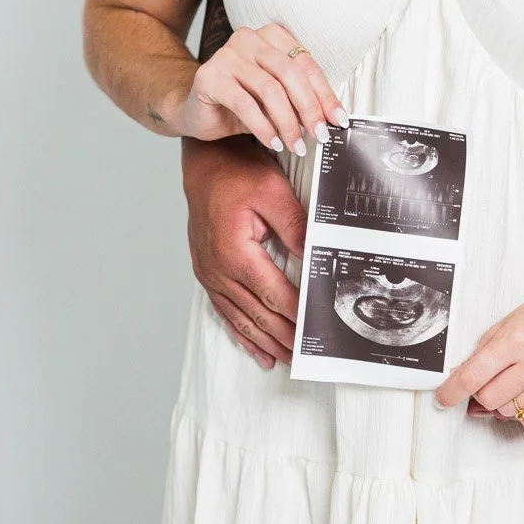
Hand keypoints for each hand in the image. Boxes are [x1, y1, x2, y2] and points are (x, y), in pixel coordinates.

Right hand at [168, 23, 346, 156]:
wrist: (197, 111)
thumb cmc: (242, 102)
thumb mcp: (276, 99)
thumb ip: (300, 99)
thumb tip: (332, 118)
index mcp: (271, 36)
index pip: (306, 63)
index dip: (325, 94)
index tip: (338, 119)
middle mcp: (249, 38)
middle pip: (290, 73)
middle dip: (310, 108)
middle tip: (320, 135)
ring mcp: (227, 55)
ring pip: (270, 89)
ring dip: (288, 122)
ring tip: (296, 145)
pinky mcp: (210, 76)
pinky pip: (244, 103)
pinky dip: (263, 127)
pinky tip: (274, 142)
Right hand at [184, 135, 306, 369]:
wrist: (205, 163)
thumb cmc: (236, 172)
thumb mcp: (273, 190)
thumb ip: (296, 227)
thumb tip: (317, 258)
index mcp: (233, 251)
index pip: (273, 294)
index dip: (297, 314)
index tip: (318, 329)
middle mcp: (217, 269)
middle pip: (258, 314)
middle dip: (286, 337)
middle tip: (310, 356)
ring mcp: (209, 274)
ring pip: (242, 319)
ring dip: (267, 342)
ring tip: (290, 360)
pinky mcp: (207, 273)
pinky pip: (226, 312)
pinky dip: (244, 334)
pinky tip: (259, 351)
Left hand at [433, 293, 523, 430]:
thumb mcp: (504, 325)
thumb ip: (479, 353)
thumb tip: (456, 379)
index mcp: (517, 339)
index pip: (473, 376)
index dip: (452, 391)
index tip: (443, 398)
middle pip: (489, 399)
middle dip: (481, 393)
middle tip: (488, 382)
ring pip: (509, 412)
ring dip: (504, 402)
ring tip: (515, 381)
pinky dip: (523, 413)